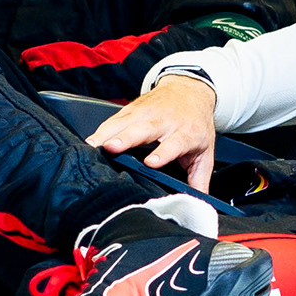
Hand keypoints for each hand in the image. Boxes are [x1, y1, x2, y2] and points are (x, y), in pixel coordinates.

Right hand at [87, 74, 219, 190]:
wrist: (189, 91)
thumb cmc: (195, 123)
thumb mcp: (205, 152)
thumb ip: (200, 179)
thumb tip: (198, 204)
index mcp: (186, 133)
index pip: (174, 143)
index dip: (163, 153)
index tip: (151, 163)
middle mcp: (165, 121)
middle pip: (144, 130)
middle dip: (127, 138)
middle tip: (112, 149)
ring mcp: (146, 113)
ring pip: (125, 122)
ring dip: (107, 134)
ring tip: (92, 147)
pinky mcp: (131, 109)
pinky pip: (114, 120)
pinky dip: (101, 130)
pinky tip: (90, 142)